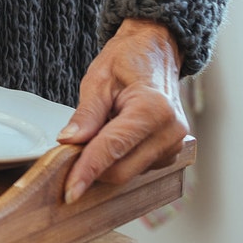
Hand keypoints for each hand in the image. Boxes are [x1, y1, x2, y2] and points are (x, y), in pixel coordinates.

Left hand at [58, 18, 191, 203]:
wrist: (156, 52)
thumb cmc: (127, 60)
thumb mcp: (98, 79)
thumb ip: (85, 114)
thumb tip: (68, 142)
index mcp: (153, 110)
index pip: (113, 149)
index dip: (87, 171)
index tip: (70, 191)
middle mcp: (170, 132)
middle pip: (121, 171)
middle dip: (91, 168)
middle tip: (68, 151)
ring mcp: (174, 145)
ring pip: (129, 172)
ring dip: (105, 162)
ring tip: (99, 129)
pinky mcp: (171, 152)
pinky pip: (137, 167)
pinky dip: (118, 159)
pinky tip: (113, 135)